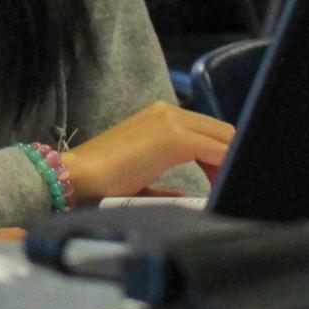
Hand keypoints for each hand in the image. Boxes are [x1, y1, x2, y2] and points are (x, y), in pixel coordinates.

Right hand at [61, 101, 233, 204]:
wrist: (79, 176)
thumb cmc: (102, 181)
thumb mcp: (140, 177)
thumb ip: (165, 185)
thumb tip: (185, 197)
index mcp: (159, 116)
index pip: (207, 130)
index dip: (220, 155)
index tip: (220, 182)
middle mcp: (167, 112)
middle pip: (221, 131)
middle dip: (229, 158)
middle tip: (225, 187)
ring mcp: (171, 122)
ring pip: (223, 137)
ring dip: (228, 163)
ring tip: (221, 189)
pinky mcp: (174, 138)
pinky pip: (216, 150)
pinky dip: (224, 167)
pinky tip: (220, 186)